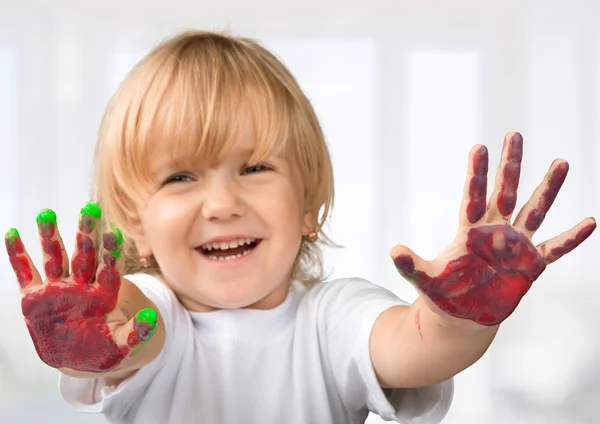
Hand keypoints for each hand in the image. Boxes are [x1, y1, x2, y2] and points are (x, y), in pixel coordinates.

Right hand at [4, 203, 156, 372]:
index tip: (113, 231)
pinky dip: (18, 256)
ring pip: (55, 258)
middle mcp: (81, 286)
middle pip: (85, 254)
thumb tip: (151, 317)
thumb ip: (136, 334)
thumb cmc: (100, 350)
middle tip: (89, 208)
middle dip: (86, 232)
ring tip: (46, 214)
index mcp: (103, 295)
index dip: (111, 251)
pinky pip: (25, 274)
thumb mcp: (120, 347)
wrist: (75, 358)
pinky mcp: (35, 298)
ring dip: (50, 237)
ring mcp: (57, 289)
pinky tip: (13, 235)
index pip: (108, 268)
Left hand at [392, 132, 595, 325]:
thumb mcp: (426, 280)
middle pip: (505, 192)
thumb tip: (393, 250)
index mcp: (469, 231)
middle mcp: (494, 231)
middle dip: (510, 165)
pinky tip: (589, 222)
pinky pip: (555, 248)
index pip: (473, 196)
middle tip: (514, 135)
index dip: (476, 174)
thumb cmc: (444, 294)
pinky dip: (571, 238)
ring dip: (548, 189)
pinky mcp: (531, 265)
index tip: (479, 147)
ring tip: (561, 162)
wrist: (463, 316)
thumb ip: (411, 265)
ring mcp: (515, 246)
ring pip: (534, 211)